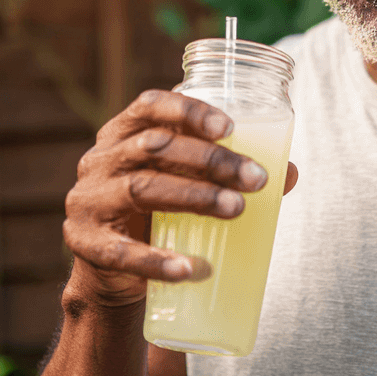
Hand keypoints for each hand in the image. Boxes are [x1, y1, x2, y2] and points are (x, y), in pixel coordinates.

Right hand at [63, 89, 298, 305]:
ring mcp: (88, 202)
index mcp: (122, 133)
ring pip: (143, 189)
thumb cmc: (158, 211)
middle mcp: (100, 160)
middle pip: (155, 147)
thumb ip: (229, 172)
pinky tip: (193, 268)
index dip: (188, 110)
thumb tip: (291, 173)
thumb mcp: (187, 182)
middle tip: (256, 179)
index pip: (149, 105)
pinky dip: (159, 260)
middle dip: (211, 160)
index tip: (230, 127)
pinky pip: (123, 252)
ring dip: (195, 197)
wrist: (110, 270)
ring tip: (237, 209)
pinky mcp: (85, 245)